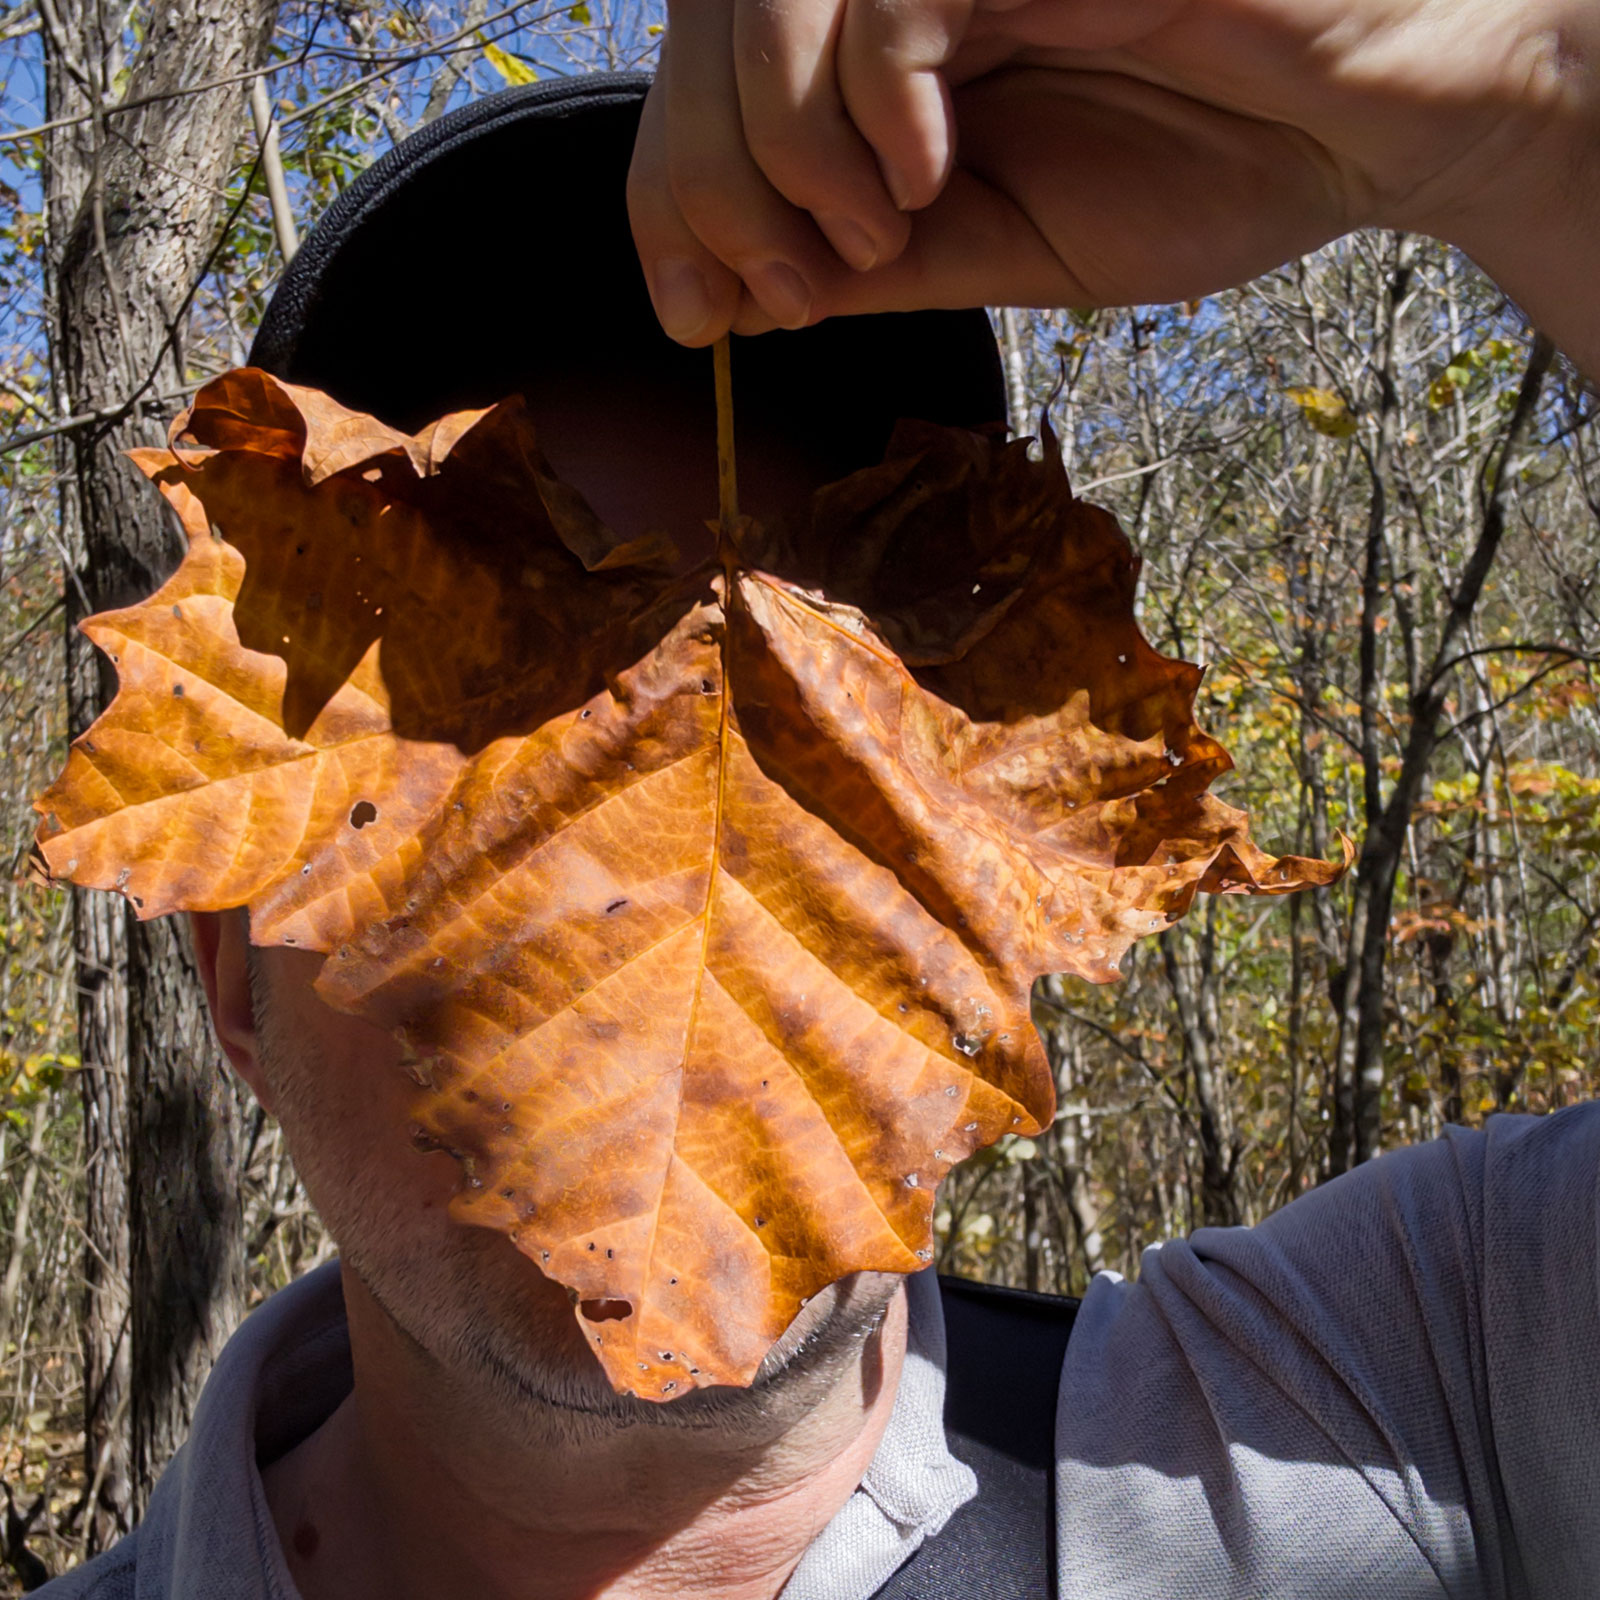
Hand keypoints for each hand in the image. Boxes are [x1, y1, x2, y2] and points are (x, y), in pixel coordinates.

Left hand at [626, 0, 1599, 363]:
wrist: (1359, 130)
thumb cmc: (1202, 173)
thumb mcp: (1001, 253)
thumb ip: (876, 261)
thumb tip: (742, 295)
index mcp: (885, 57)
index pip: (706, 93)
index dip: (670, 198)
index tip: (702, 309)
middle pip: (707, 37)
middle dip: (708, 184)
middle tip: (783, 288)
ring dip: (785, 145)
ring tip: (873, 237)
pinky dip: (876, 98)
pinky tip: (927, 179)